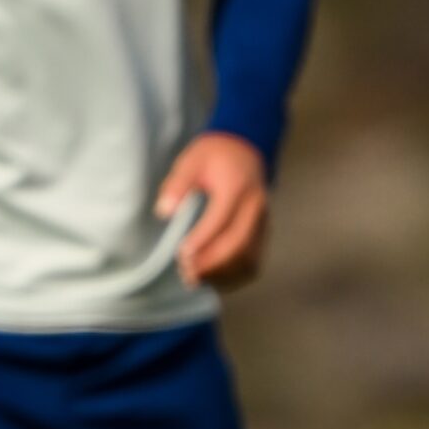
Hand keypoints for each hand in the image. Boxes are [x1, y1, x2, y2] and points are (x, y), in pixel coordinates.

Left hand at [160, 132, 270, 290]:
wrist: (246, 150)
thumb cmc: (214, 156)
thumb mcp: (191, 160)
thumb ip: (178, 184)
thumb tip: (164, 211)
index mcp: (238, 186)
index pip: (221, 219)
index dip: (202, 239)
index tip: (182, 254)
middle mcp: (256, 205)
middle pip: (238, 242)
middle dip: (212, 262)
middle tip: (186, 272)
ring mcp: (264, 220)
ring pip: (248, 256)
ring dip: (222, 272)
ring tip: (195, 278)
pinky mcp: (264, 232)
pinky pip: (253, 260)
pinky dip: (234, 274)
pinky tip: (213, 278)